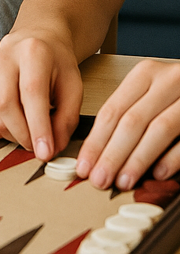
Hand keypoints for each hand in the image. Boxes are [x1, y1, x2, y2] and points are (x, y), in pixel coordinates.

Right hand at [0, 30, 81, 161]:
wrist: (37, 39)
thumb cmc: (55, 62)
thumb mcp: (73, 86)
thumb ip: (67, 118)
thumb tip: (53, 148)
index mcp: (33, 51)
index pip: (32, 92)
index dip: (39, 126)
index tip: (45, 152)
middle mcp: (4, 57)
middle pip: (5, 105)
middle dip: (23, 135)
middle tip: (38, 145)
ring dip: (12, 135)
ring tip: (28, 129)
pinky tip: (12, 121)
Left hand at [77, 59, 179, 189]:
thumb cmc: (176, 92)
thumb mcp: (150, 92)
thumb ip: (129, 114)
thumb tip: (99, 154)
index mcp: (145, 73)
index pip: (112, 110)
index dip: (95, 141)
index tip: (84, 165)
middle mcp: (166, 80)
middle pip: (131, 121)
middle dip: (112, 154)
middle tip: (99, 178)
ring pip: (158, 129)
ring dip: (137, 159)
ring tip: (123, 181)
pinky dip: (171, 157)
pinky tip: (158, 174)